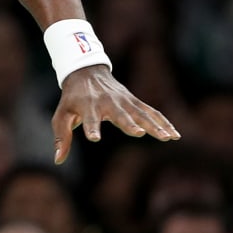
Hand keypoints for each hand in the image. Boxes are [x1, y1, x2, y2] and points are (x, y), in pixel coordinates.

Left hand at [52, 66, 179, 164]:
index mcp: (88, 107)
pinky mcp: (133, 101)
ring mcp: (123, 101)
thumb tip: (58, 161)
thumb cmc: (72, 98)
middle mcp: (107, 103)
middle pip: (120, 115)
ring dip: (154, 125)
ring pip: (141, 114)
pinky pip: (151, 112)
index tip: (94, 138)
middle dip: (129, 123)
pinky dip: (163, 121)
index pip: (89, 119)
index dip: (91, 128)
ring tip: (167, 138)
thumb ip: (62, 138)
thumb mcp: (62, 115)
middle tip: (139, 133)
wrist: (86, 71)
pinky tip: (175, 134)